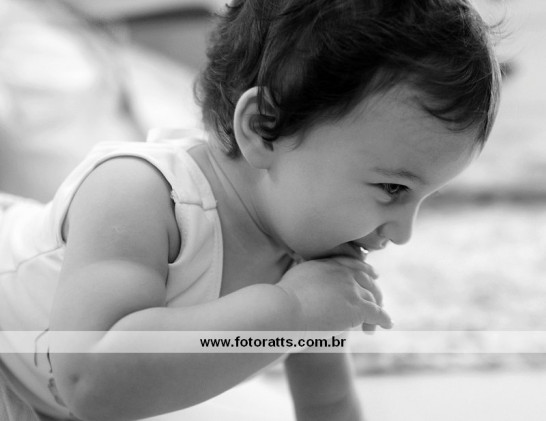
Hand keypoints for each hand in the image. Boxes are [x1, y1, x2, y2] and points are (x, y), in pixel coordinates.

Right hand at [277, 256, 391, 331]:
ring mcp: (351, 288)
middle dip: (374, 287)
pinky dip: (384, 319)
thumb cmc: (279, 303)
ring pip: (372, 297)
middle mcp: (340, 272)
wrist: (283, 311)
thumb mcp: (292, 281)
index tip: (370, 273)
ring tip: (372, 325)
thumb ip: (304, 279)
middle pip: (365, 277)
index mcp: (325, 264)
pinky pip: (376, 313)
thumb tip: (302, 286)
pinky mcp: (357, 307)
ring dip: (375, 310)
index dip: (362, 268)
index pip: (349, 262)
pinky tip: (387, 325)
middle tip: (378, 297)